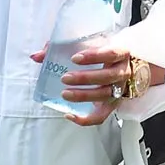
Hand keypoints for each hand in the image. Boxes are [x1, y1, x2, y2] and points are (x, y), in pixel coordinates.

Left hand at [29, 43, 164, 126]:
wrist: (129, 67)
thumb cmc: (105, 54)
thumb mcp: (91, 45)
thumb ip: (63, 47)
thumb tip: (36, 56)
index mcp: (121, 53)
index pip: (111, 53)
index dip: (94, 56)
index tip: (75, 57)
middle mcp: (123, 72)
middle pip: (107, 77)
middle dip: (85, 78)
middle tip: (65, 77)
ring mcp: (120, 90)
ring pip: (104, 96)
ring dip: (84, 96)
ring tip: (65, 94)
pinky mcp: (112, 105)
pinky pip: (101, 117)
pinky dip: (85, 119)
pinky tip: (69, 115)